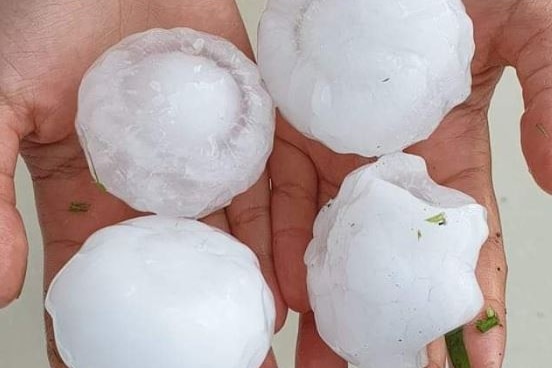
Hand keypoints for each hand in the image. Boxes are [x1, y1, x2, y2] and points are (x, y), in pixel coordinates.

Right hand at [0, 1, 285, 366]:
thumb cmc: (44, 14)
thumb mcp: (0, 100)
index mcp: (95, 192)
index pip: (106, 281)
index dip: (114, 334)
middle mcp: (158, 184)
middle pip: (187, 270)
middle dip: (205, 323)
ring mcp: (208, 156)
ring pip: (240, 236)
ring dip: (257, 289)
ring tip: (270, 341)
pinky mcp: (251, 122)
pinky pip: (276, 181)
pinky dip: (287, 228)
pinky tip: (297, 277)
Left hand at [272, 1, 551, 366]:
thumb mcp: (532, 32)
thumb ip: (550, 101)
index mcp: (449, 153)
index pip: (463, 244)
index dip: (471, 302)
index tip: (471, 361)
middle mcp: (387, 167)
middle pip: (388, 258)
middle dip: (388, 320)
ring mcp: (335, 154)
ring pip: (328, 241)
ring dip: (327, 304)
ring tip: (324, 361)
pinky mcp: (287, 134)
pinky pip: (279, 198)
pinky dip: (282, 246)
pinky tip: (287, 295)